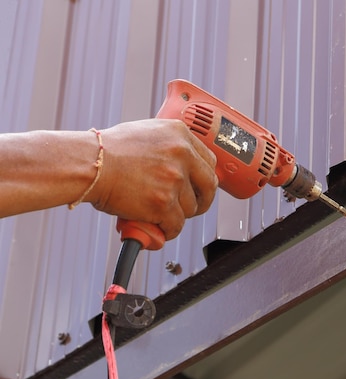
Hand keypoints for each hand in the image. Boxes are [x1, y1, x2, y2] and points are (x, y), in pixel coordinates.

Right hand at [87, 119, 217, 239]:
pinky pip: (176, 225)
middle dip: (201, 201)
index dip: (204, 179)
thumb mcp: (147, 134)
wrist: (89, 164)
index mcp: (180, 134)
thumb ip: (170, 147)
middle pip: (209, 186)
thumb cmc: (109, 151)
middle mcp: (182, 154)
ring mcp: (174, 179)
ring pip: (191, 208)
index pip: (209, 162)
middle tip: (189, 207)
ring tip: (157, 212)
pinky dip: (167, 230)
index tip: (199, 188)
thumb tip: (184, 167)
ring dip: (177, 215)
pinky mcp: (164, 203)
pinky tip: (155, 226)